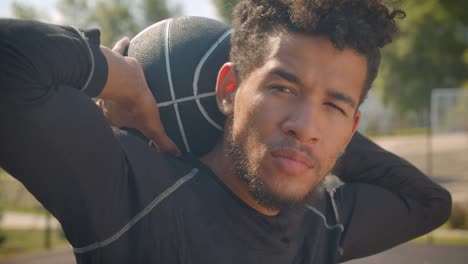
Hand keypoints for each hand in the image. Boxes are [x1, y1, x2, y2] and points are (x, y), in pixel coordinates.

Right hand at [97, 37, 180, 155]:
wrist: (125, 78)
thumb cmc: (137, 105)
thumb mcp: (152, 127)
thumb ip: (162, 141)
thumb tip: (176, 155)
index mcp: (114, 116)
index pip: (117, 123)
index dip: (119, 125)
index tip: (124, 124)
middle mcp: (110, 98)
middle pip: (113, 102)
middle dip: (116, 102)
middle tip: (124, 99)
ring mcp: (113, 81)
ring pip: (115, 79)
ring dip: (119, 78)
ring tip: (126, 76)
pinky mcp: (118, 63)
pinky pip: (118, 52)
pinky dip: (121, 46)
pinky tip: (126, 39)